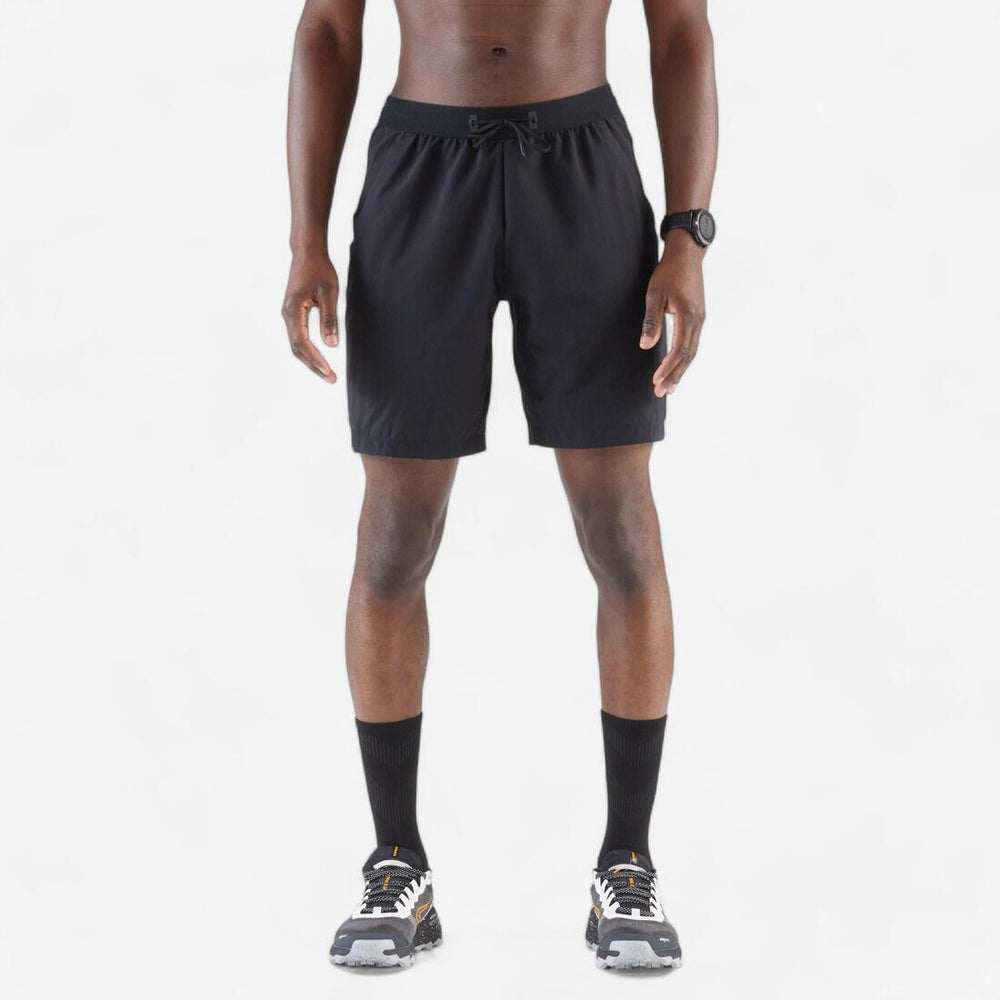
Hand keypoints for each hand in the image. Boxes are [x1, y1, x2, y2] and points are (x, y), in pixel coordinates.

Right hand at [281, 253, 339, 382]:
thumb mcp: (329, 293)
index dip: (315, 360)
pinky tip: (319, 357)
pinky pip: (298, 337)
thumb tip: (331, 344)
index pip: (302, 343)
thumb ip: (329, 319)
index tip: (329, 372)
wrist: (307, 253)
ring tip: (327, 372)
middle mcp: (287, 314)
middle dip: (314, 365)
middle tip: (331, 378)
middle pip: (297, 348)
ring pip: (297, 344)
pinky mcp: (293, 313)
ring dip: (310, 359)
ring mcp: (288, 314)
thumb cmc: (318, 269)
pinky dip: (308, 350)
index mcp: (293, 310)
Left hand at [640, 234, 705, 396]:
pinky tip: (676, 367)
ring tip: (669, 387)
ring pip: (692, 352)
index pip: (679, 350)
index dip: (668, 367)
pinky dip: (684, 359)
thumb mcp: (654, 295)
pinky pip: (692, 343)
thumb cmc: (668, 273)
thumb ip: (651, 321)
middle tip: (662, 393)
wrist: (687, 254)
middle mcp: (698, 320)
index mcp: (688, 316)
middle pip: (688, 356)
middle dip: (674, 376)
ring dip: (680, 370)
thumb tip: (645, 346)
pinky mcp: (698, 317)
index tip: (656, 381)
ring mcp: (700, 319)